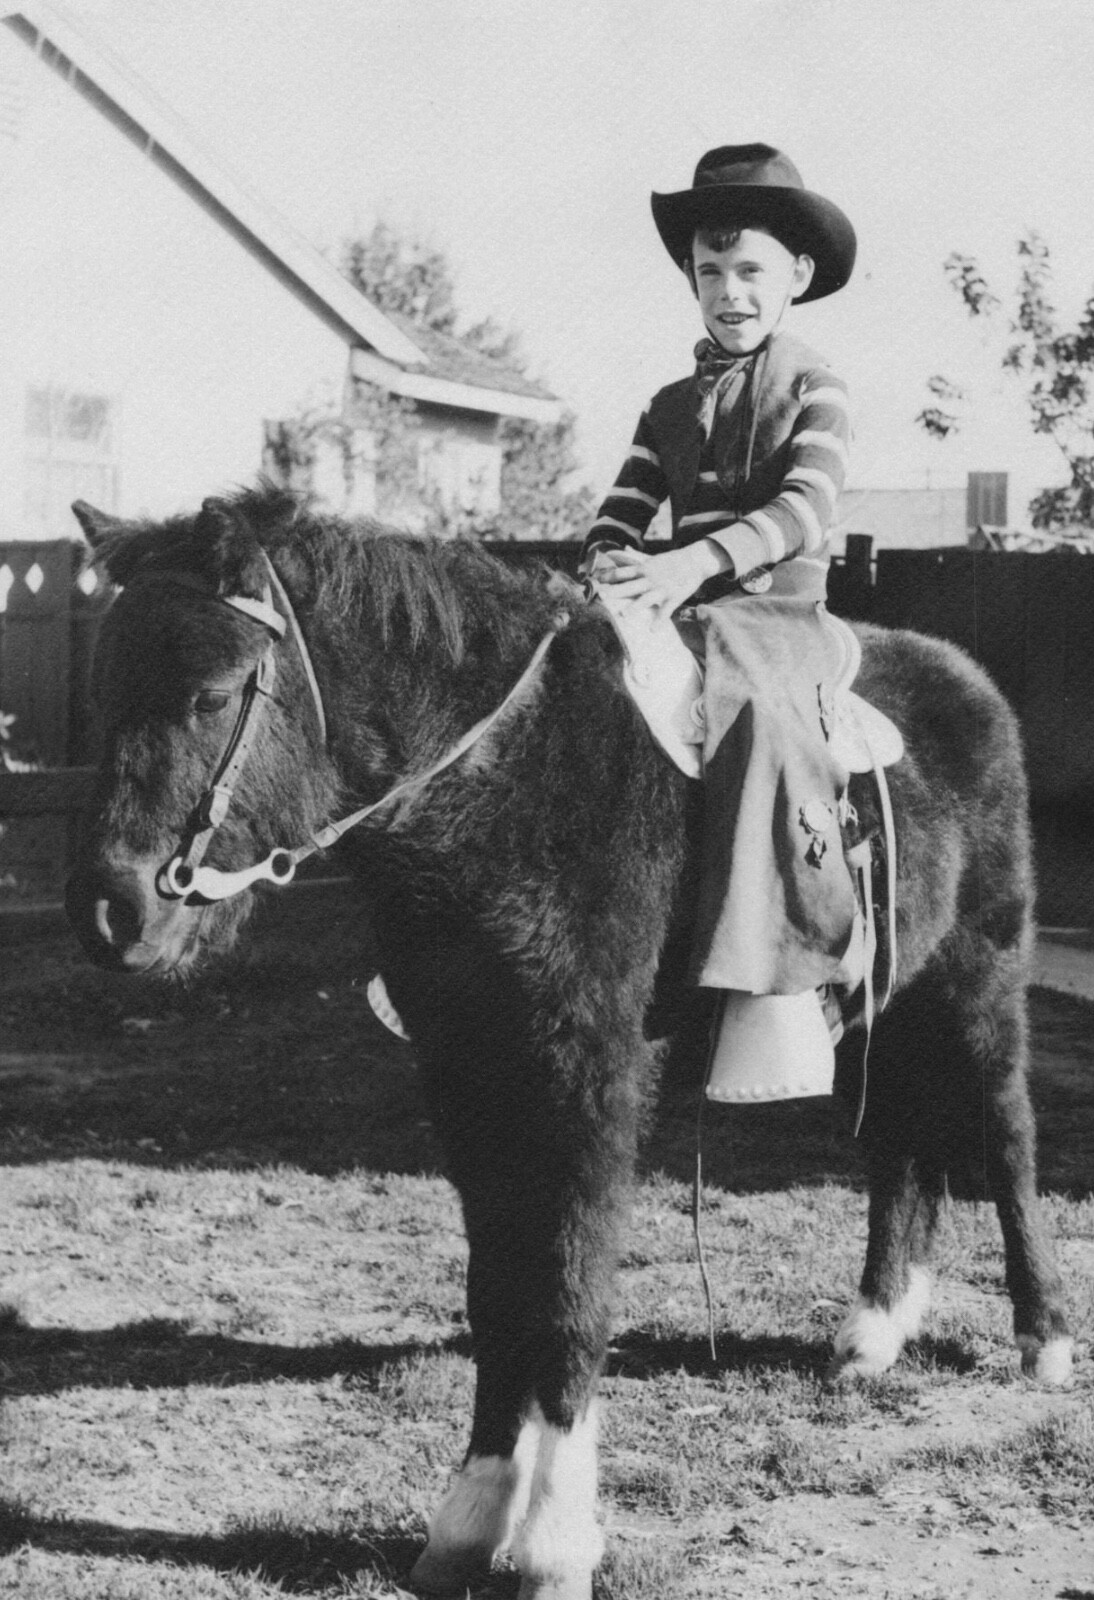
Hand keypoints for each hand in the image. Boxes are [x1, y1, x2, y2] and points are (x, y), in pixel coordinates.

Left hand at [596, 542, 729, 618]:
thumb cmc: (672, 561)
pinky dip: (660, 620)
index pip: (621, 572)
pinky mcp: (674, 597)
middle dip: (614, 591)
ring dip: (635, 607)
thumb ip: (635, 556)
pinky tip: (653, 630)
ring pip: (645, 598)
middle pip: (628, 585)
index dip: (606, 576)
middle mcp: (649, 579)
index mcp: (643, 570)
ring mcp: (661, 588)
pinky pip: (665, 611)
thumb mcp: (652, 558)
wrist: (695, 560)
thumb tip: (621, 548)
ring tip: (624, 615)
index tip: (594, 581)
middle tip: (599, 595)